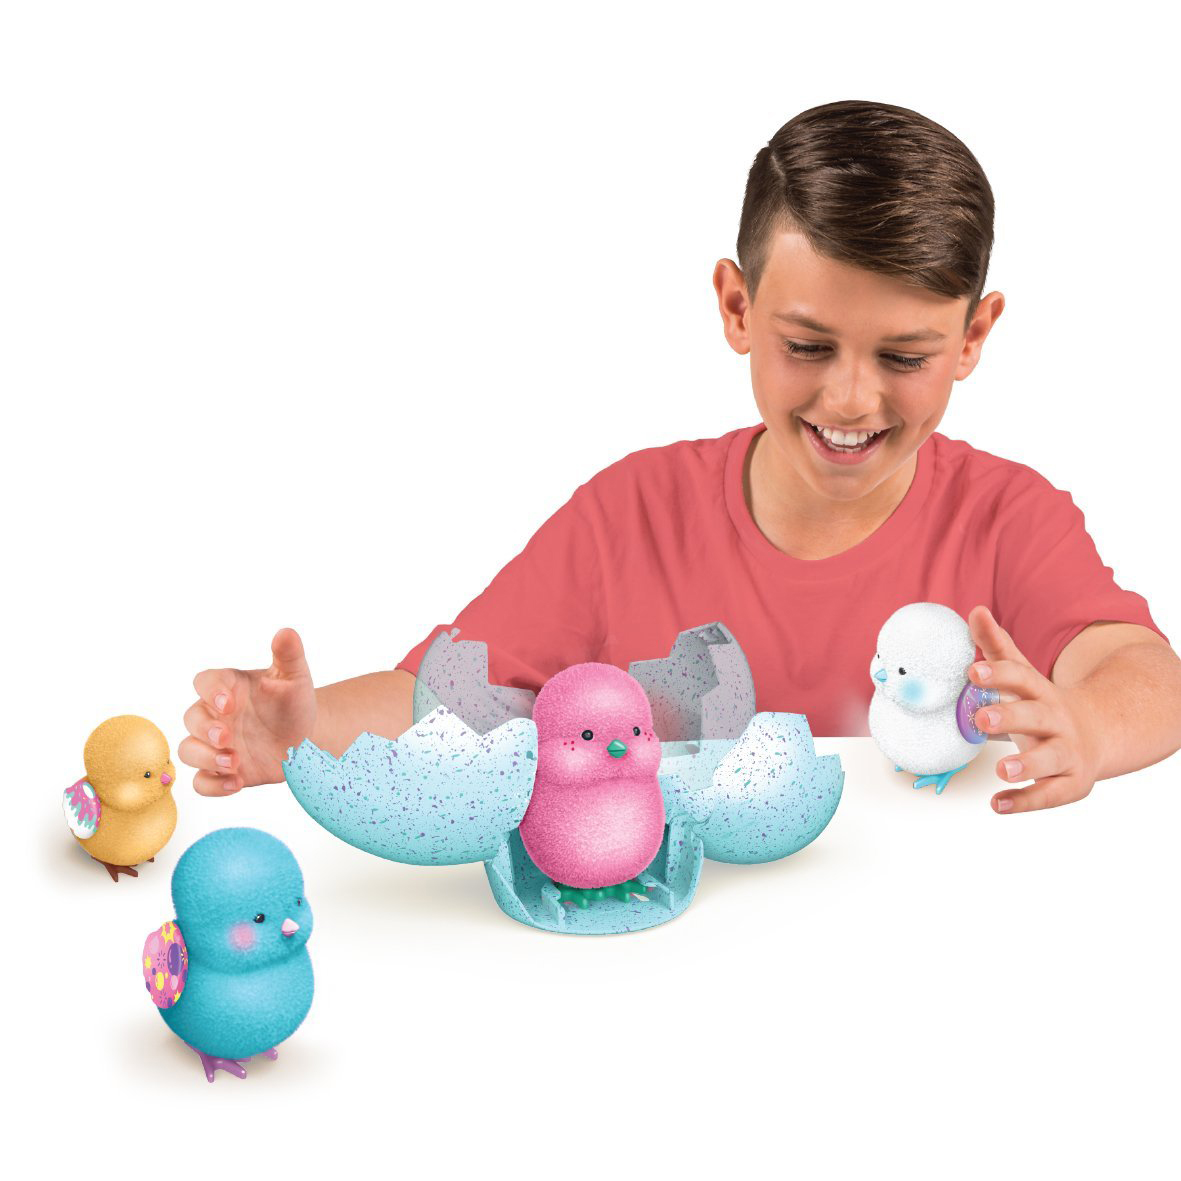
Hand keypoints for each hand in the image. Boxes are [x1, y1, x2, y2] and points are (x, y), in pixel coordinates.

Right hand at [179, 628, 316, 794]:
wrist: (305, 737)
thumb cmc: (294, 702)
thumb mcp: (296, 677)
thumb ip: (289, 655)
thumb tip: (286, 632)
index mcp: (228, 687)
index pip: (205, 682)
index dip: (211, 692)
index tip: (228, 702)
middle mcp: (215, 715)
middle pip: (191, 719)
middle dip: (205, 730)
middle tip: (228, 738)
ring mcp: (215, 744)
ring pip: (188, 751)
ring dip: (205, 758)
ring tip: (234, 763)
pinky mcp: (220, 770)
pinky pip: (201, 782)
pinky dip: (213, 785)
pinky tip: (236, 783)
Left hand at [967, 606, 1099, 813]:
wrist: (1097, 734)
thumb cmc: (1043, 704)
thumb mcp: (1022, 674)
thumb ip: (996, 646)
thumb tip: (974, 611)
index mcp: (1040, 692)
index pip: (1020, 678)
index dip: (997, 675)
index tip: (972, 672)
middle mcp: (1056, 720)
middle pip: (1035, 716)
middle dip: (1009, 717)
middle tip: (979, 718)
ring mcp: (1066, 752)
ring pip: (1050, 758)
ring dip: (1027, 764)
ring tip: (1001, 769)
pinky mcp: (1071, 782)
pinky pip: (1050, 794)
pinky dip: (1025, 801)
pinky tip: (998, 804)